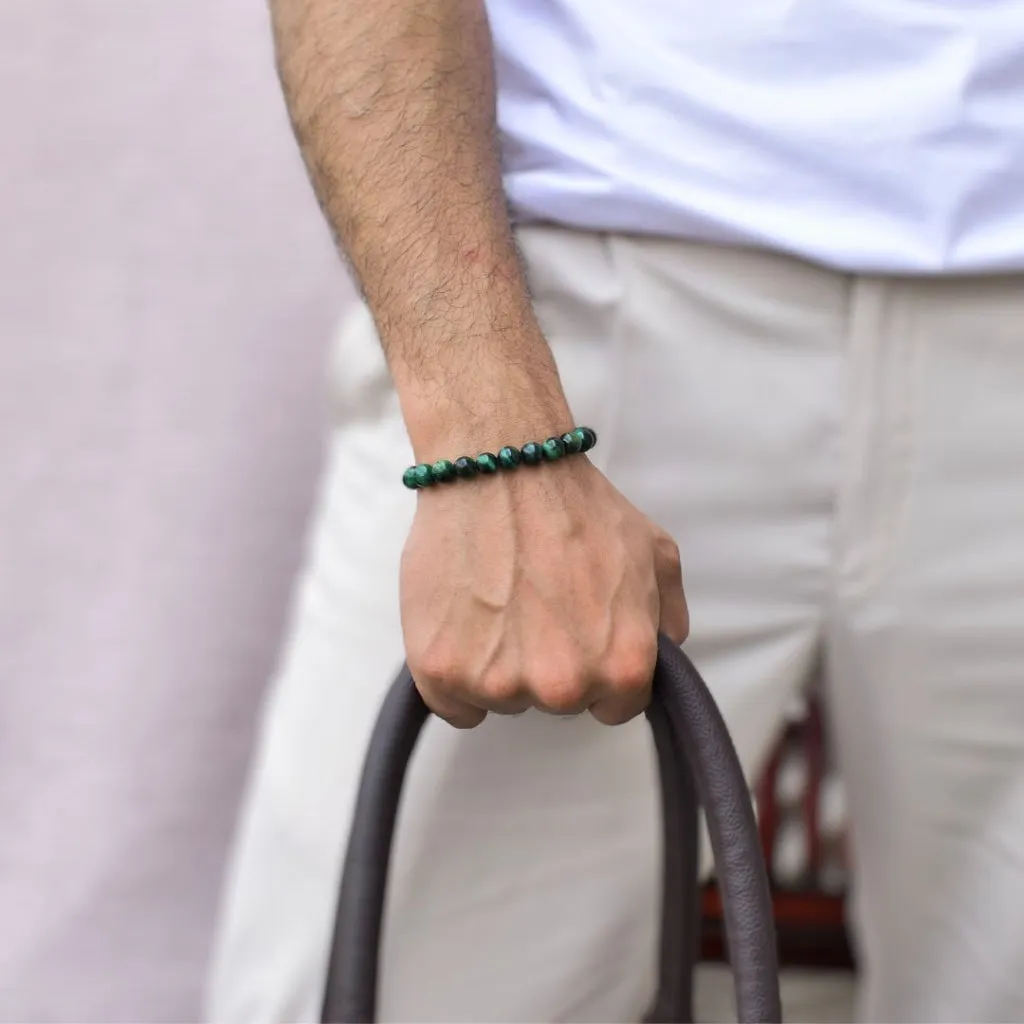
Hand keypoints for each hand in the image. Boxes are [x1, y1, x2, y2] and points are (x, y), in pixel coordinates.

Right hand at [400, 455, 688, 727]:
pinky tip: (463, 623)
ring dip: (500, 665)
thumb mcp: (654, 552)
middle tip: (535, 605)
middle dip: (550, 662)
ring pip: (503, 700)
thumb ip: (668, 616)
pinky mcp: (441, 669)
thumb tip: (663, 652)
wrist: (501, 466)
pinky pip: (453, 704)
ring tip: (497, 600)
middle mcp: (563, 685)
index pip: (615, 706)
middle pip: (558, 703)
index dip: (599, 668)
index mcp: (622, 665)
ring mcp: (497, 682)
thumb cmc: (573, 503)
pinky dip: (454, 673)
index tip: (580, 636)